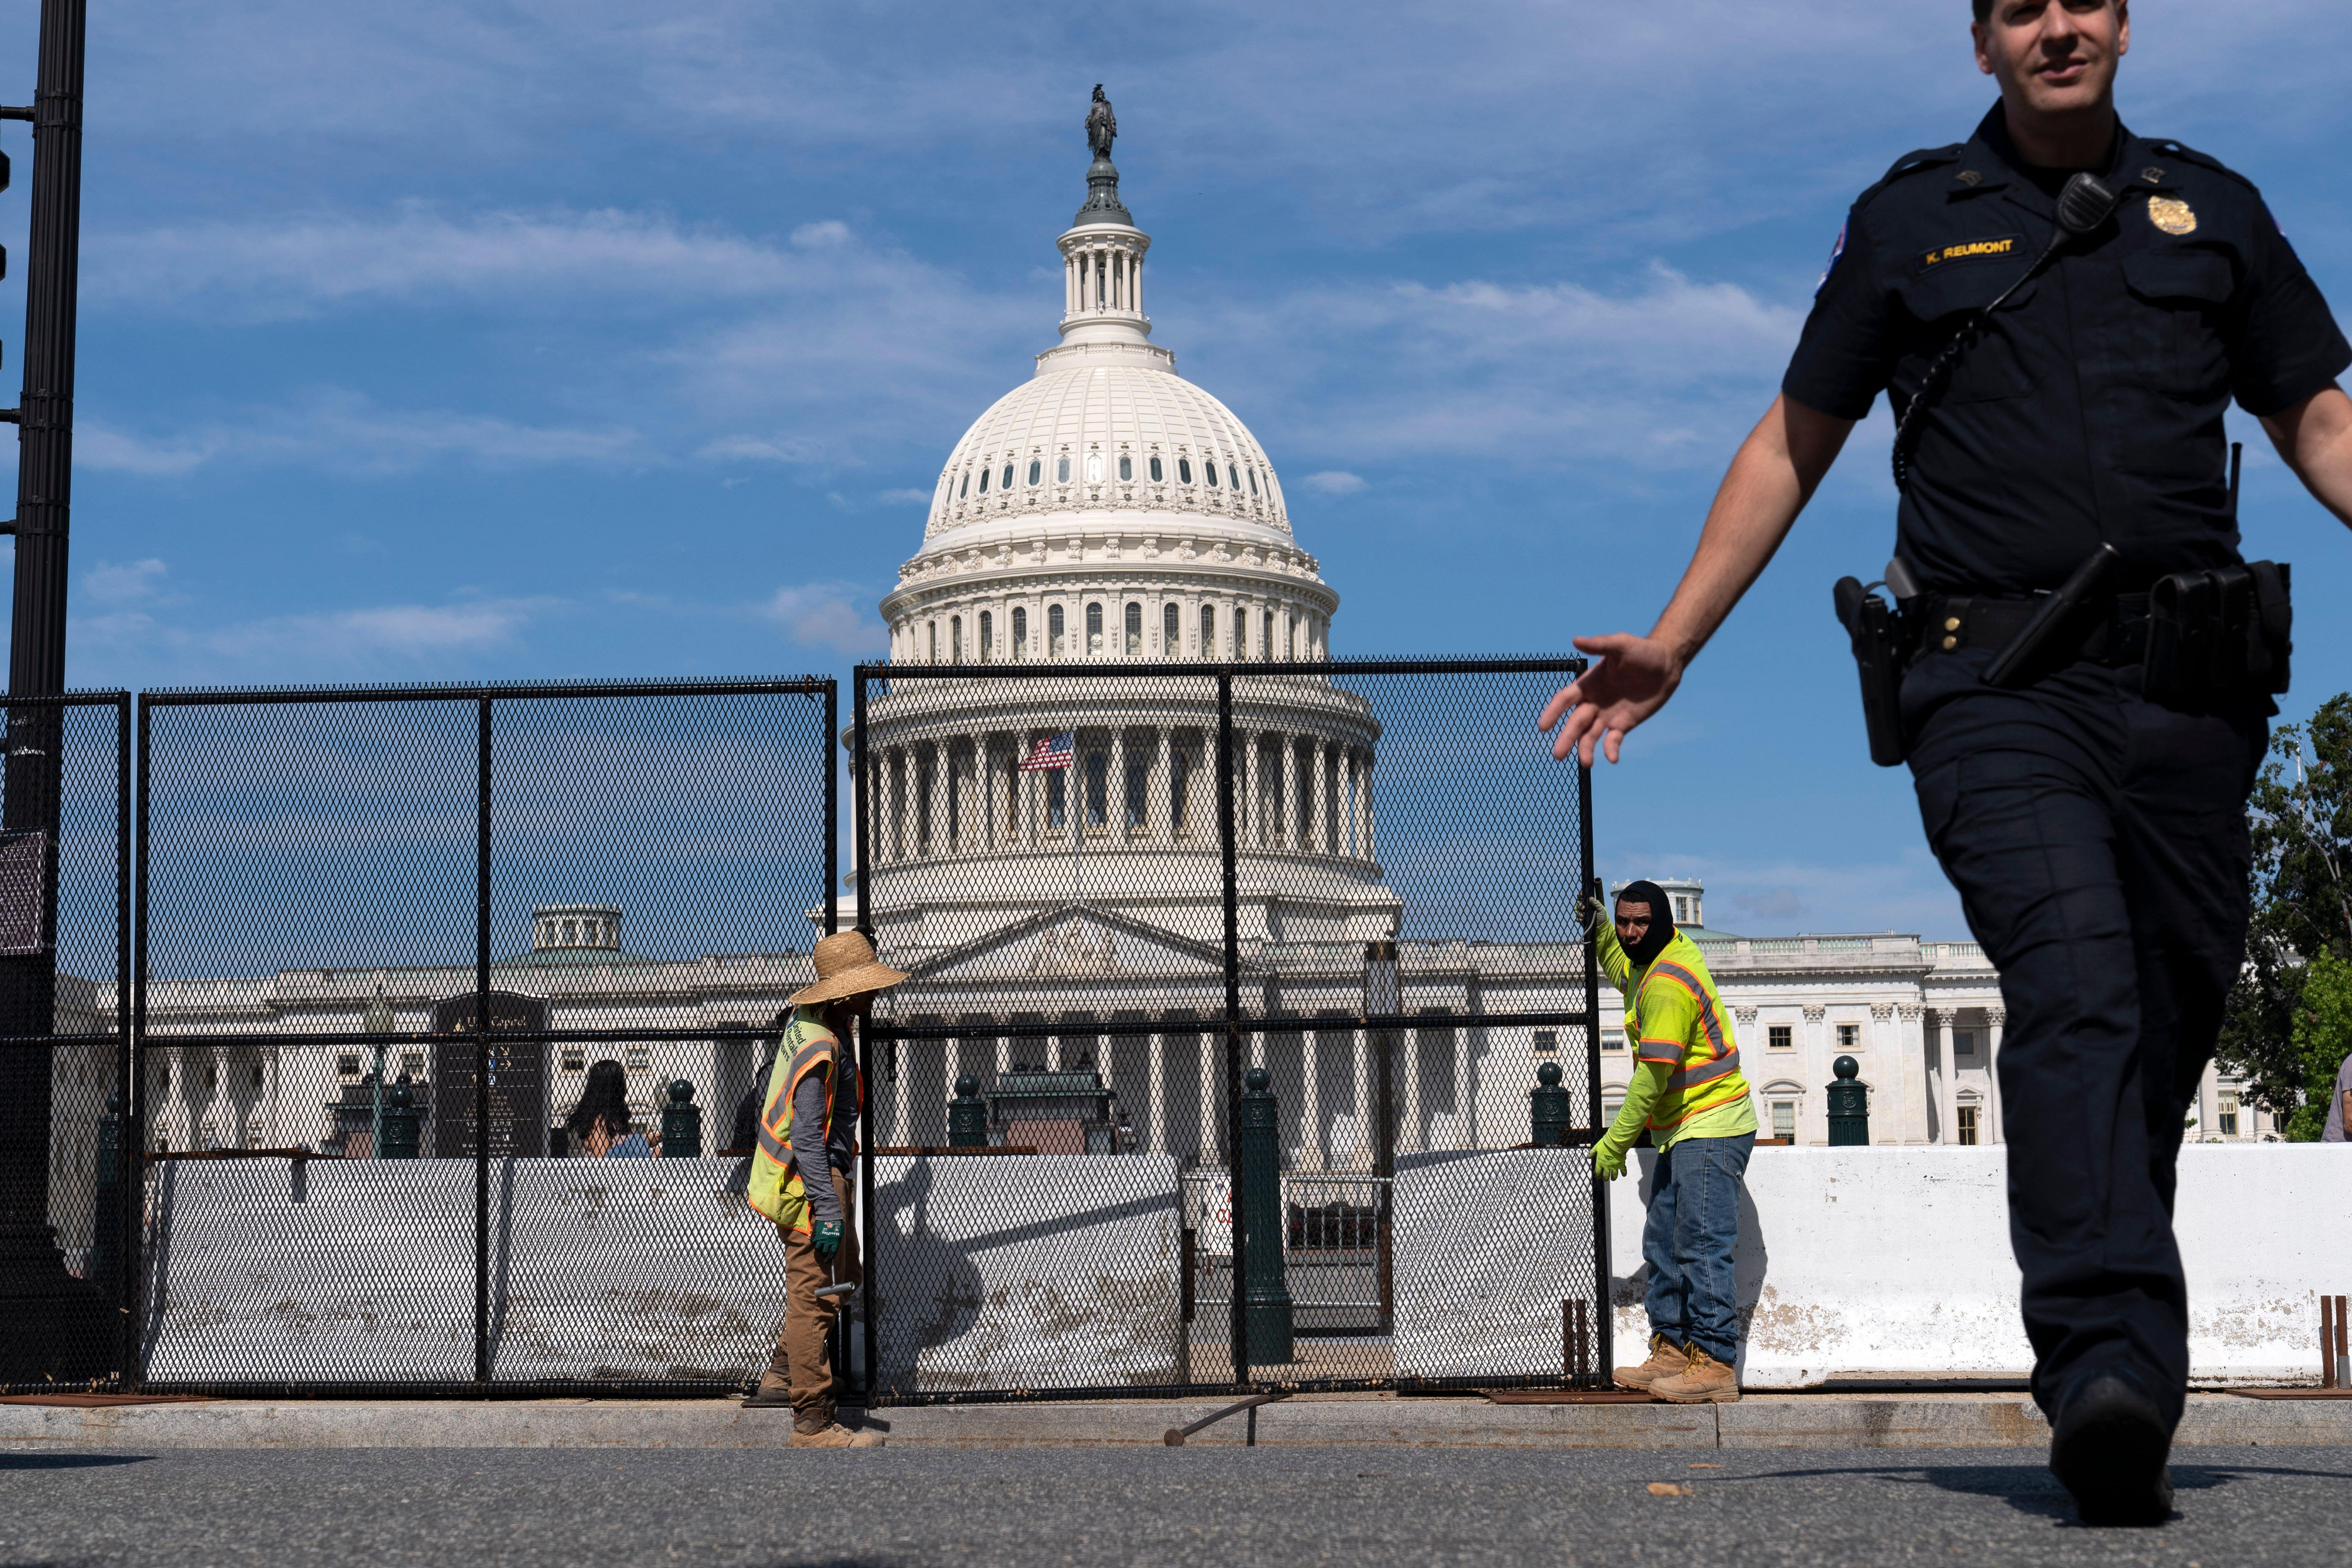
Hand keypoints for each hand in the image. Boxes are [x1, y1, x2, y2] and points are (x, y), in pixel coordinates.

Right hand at [811, 1218, 841, 1257]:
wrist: (828, 1215)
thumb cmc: (836, 1223)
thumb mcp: (839, 1233)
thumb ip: (836, 1241)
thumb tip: (833, 1247)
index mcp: (835, 1241)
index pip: (832, 1253)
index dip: (829, 1258)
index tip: (827, 1261)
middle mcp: (827, 1241)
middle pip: (824, 1252)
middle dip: (824, 1253)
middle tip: (824, 1252)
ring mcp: (820, 1239)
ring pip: (818, 1248)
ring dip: (819, 1248)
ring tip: (820, 1245)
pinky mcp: (815, 1235)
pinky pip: (813, 1242)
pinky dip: (814, 1242)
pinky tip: (817, 1240)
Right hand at [1539, 634, 1685, 766]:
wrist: (1666, 664)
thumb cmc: (1642, 650)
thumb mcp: (1621, 644)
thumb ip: (1599, 644)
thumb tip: (1575, 640)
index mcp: (1587, 684)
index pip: (1565, 699)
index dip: (1553, 712)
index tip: (1543, 727)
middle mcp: (1593, 702)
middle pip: (1575, 722)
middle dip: (1567, 738)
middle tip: (1558, 755)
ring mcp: (1607, 715)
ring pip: (1590, 736)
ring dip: (1585, 749)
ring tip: (1587, 763)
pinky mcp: (1623, 725)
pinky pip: (1613, 740)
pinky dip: (1610, 750)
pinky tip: (1612, 759)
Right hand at [1578, 893, 1606, 926]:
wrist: (1602, 927)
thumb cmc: (1603, 917)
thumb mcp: (1601, 909)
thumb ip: (1596, 903)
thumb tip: (1590, 897)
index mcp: (1590, 904)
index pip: (1583, 898)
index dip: (1580, 895)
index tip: (1579, 895)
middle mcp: (1586, 908)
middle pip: (1579, 903)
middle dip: (1579, 905)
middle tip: (1583, 908)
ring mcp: (1583, 914)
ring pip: (1577, 910)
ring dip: (1579, 912)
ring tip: (1583, 915)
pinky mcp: (1582, 920)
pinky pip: (1577, 918)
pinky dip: (1578, 918)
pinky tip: (1582, 919)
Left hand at [1593, 1145, 1625, 1181]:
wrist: (1615, 1143)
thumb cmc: (1605, 1144)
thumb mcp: (1596, 1147)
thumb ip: (1592, 1152)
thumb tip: (1588, 1156)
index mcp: (1600, 1162)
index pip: (1598, 1171)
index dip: (1598, 1175)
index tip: (1598, 1176)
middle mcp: (1607, 1166)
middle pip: (1606, 1175)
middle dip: (1605, 1178)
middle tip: (1605, 1179)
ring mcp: (1614, 1166)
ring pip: (1614, 1175)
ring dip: (1613, 1177)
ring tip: (1613, 1179)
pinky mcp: (1621, 1164)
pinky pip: (1623, 1170)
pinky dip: (1624, 1173)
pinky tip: (1624, 1174)